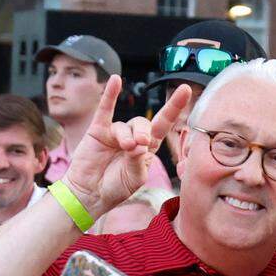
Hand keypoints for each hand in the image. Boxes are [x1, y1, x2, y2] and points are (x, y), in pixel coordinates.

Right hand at [62, 76, 190, 217]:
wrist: (90, 194)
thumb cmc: (115, 188)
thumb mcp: (134, 179)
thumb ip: (138, 161)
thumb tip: (139, 144)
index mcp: (147, 149)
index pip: (163, 126)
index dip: (174, 108)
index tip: (185, 90)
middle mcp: (133, 137)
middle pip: (144, 124)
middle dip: (144, 132)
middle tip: (141, 143)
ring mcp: (115, 133)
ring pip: (125, 125)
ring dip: (126, 135)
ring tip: (125, 147)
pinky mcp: (98, 131)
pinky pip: (105, 110)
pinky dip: (110, 95)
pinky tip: (115, 81)